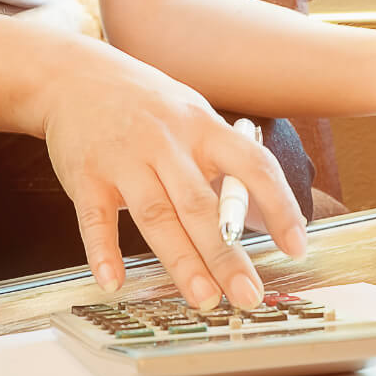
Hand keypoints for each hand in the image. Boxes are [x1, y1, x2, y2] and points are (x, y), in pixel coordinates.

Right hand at [40, 40, 306, 308]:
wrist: (77, 76)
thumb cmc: (151, 106)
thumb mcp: (196, 118)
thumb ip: (224, 163)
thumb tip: (262, 216)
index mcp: (205, 128)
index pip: (254, 166)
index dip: (280, 206)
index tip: (297, 246)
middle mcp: (168, 143)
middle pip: (202, 205)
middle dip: (228, 255)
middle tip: (249, 296)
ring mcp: (125, 159)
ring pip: (156, 215)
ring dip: (181, 261)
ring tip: (205, 299)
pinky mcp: (85, 175)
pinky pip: (95, 218)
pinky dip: (103, 252)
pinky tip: (115, 283)